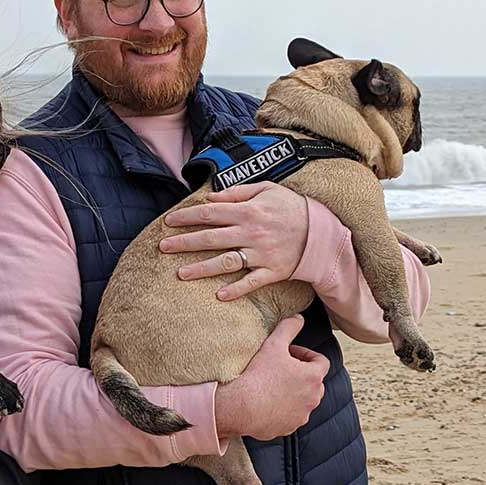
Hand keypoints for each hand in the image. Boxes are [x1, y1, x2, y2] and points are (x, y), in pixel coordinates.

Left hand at [160, 182, 308, 301]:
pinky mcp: (272, 271)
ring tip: (180, 274)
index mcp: (248, 211)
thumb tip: (211, 197)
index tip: (168, 222)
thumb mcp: (267, 189)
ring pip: (225, 262)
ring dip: (201, 269)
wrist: (321, 231)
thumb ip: (238, 192)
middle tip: (163, 247)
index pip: (210, 213)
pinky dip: (236, 290)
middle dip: (184, 242)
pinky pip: (251, 283)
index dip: (187, 217)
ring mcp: (261, 254)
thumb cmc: (291, 207)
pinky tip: (218, 295)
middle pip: (211, 238)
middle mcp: (251, 233)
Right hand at [213, 315, 327, 440]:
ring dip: (293, 391)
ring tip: (272, 385)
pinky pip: (291, 415)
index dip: (306, 354)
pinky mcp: (289, 427)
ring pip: (303, 400)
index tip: (290, 353)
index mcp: (313, 376)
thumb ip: (289, 327)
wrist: (241, 406)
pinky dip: (283, 408)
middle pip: (313, 381)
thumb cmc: (258, 376)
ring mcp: (302, 415)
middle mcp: (313, 397)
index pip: (321, 362)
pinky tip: (267, 401)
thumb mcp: (273, 344)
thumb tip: (298, 318)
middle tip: (280, 367)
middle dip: (300, 373)